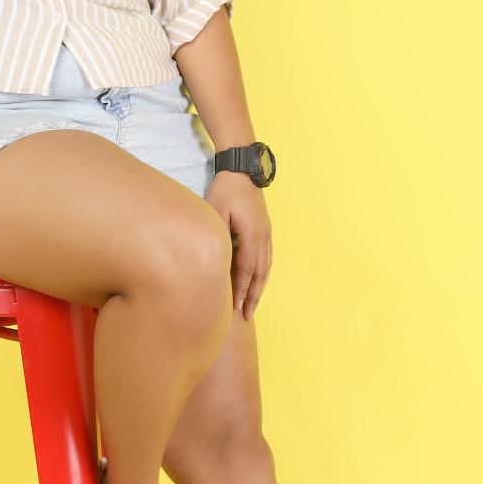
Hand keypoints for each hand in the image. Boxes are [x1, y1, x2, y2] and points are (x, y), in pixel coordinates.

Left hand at [207, 170, 271, 319]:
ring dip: (260, 287)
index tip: (236, 307)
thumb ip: (218, 236)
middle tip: (247, 315)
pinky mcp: (265, 227)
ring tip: (253, 303)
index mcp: (251, 234)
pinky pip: (267, 256)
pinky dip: (263, 273)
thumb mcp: (216, 210)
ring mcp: (266, 232)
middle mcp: (263, 236)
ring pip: (266, 266)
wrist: (243, 168)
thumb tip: (215, 260)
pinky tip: (258, 280)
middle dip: (254, 296)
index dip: (242, 290)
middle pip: (260, 273)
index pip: (246, 270)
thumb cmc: (226, 188)